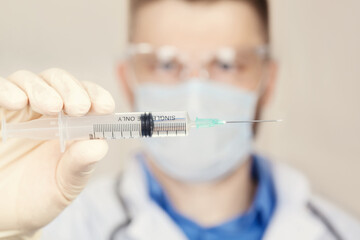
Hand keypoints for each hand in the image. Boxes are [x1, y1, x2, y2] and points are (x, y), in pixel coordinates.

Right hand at [0, 69, 114, 237]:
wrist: (4, 215)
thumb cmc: (38, 197)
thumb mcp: (64, 185)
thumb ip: (80, 165)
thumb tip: (100, 145)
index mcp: (72, 124)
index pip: (87, 97)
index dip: (96, 96)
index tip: (104, 107)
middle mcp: (46, 112)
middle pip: (59, 82)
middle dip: (71, 89)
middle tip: (78, 107)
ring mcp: (17, 111)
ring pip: (29, 80)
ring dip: (43, 89)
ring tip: (52, 107)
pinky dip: (8, 90)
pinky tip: (17, 101)